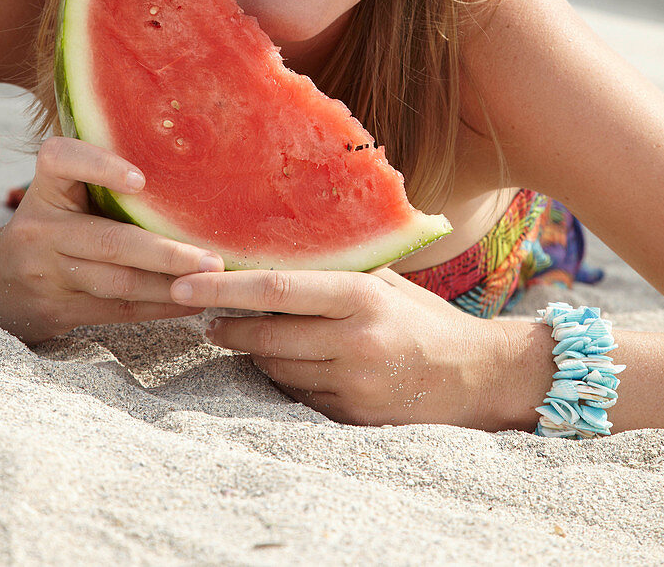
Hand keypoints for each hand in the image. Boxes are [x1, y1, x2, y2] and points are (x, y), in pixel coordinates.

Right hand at [0, 135, 223, 342]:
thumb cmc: (52, 223)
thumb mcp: (60, 192)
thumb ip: (101, 177)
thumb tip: (184, 170)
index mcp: (46, 189)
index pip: (62, 162)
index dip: (100, 166)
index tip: (140, 179)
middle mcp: (42, 230)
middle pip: (110, 242)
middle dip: (167, 253)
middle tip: (213, 259)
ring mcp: (48, 274)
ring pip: (118, 283)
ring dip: (171, 286)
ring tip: (213, 282)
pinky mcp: (59, 309)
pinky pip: (117, 310)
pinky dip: (159, 306)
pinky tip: (191, 302)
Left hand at [169, 265, 506, 426]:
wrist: (477, 377)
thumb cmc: (425, 319)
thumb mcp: (387, 282)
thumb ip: (340, 268)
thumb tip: (278, 246)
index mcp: (361, 296)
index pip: (277, 289)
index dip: (225, 288)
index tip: (186, 284)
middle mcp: (354, 340)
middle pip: (266, 336)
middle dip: (225, 327)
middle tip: (198, 315)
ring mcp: (352, 384)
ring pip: (275, 370)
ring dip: (250, 354)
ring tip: (236, 336)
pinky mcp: (352, 418)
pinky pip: (298, 396)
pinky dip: (282, 380)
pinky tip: (283, 365)